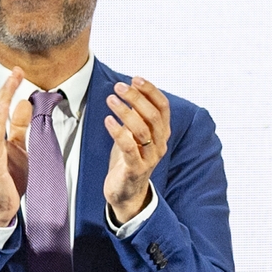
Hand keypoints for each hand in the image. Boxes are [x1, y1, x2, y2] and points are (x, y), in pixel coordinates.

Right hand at [0, 72, 35, 227]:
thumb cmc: (8, 178)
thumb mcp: (19, 147)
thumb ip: (20, 126)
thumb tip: (24, 103)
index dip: (8, 88)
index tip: (18, 71)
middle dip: (5, 89)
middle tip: (17, 71)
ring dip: (1, 102)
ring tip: (10, 86)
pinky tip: (3, 112)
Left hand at [102, 77, 172, 225]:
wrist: (126, 192)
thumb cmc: (129, 158)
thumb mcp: (134, 134)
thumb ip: (136, 114)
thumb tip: (130, 86)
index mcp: (162, 133)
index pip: (163, 107)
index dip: (151, 90)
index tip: (135, 78)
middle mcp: (160, 144)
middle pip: (153, 115)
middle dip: (136, 98)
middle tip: (118, 87)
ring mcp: (149, 158)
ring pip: (142, 130)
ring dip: (125, 112)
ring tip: (110, 100)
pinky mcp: (135, 169)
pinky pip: (129, 148)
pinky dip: (117, 132)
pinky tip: (108, 120)